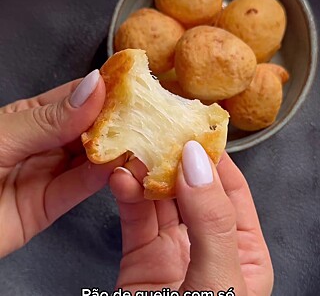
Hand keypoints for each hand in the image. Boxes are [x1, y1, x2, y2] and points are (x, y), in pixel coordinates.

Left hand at [0, 70, 123, 257]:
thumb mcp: (3, 134)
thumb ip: (50, 118)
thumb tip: (93, 88)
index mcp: (31, 116)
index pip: (75, 97)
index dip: (105, 88)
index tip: (133, 82)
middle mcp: (44, 142)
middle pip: (89, 127)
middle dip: (117, 120)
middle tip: (146, 113)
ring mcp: (48, 173)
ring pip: (90, 157)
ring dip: (116, 149)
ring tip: (141, 139)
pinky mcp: (49, 206)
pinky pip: (81, 188)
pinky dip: (103, 177)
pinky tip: (120, 165)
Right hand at [110, 142, 272, 294]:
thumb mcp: (219, 278)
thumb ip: (210, 219)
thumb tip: (196, 160)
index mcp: (243, 250)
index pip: (230, 189)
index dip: (212, 157)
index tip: (193, 129)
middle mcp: (208, 244)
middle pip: (192, 188)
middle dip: (174, 158)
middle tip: (158, 131)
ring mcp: (173, 250)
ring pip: (160, 199)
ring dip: (146, 172)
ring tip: (135, 149)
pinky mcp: (139, 258)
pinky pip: (134, 218)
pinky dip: (126, 194)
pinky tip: (121, 178)